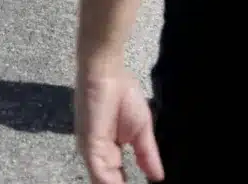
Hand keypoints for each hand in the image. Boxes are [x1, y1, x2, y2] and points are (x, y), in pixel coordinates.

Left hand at [75, 67, 163, 183]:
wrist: (108, 74)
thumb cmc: (123, 95)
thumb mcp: (142, 130)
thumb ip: (147, 155)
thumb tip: (158, 177)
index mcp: (110, 152)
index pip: (118, 179)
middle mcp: (99, 155)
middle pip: (109, 183)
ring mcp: (92, 152)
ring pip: (102, 182)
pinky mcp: (90, 145)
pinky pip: (99, 172)